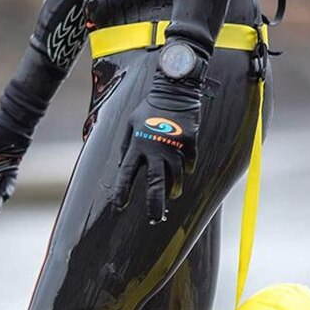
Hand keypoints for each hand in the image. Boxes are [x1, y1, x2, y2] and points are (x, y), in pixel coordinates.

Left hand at [112, 75, 202, 222]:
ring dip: (173, 190)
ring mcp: (174, 146)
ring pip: (175, 177)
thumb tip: (124, 167)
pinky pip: (189, 163)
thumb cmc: (149, 109)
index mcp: (137, 145)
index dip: (122, 192)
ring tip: (170, 197)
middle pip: (155, 183)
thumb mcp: (130, 125)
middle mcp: (155, 148)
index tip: (119, 207)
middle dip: (155, 204)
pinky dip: (186, 169)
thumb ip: (127, 147)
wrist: (175, 90)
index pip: (126, 174)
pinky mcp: (190, 142)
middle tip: (156, 220)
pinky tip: (184, 171)